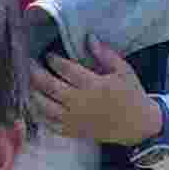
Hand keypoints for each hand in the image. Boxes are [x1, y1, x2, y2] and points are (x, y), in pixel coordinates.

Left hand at [32, 38, 165, 145]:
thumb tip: (89, 38)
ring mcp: (75, 119)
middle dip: (36, 72)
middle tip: (30, 63)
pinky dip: (38, 113)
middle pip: (49, 86)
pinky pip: (49, 123)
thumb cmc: (131, 94)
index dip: (53, 60)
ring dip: (34, 92)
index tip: (48, 54)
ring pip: (44, 105)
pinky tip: (36, 104)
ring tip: (30, 82)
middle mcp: (80, 102)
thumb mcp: (124, 71)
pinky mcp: (73, 131)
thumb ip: (105, 55)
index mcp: (94, 85)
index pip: (65, 69)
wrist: (138, 124)